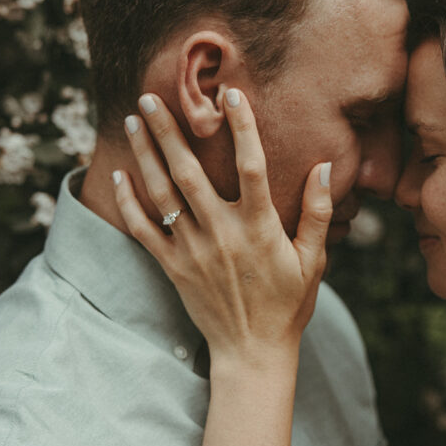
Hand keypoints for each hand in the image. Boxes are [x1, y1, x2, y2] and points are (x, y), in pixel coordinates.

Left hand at [112, 88, 332, 374]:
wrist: (252, 352)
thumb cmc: (288, 305)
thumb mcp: (313, 261)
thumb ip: (317, 213)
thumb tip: (325, 168)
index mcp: (259, 227)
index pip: (251, 166)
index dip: (242, 127)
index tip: (231, 94)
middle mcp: (222, 233)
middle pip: (189, 171)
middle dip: (168, 131)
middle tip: (151, 96)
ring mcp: (193, 250)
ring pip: (162, 193)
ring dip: (146, 154)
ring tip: (135, 120)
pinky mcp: (172, 267)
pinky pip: (143, 229)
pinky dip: (128, 201)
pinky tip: (119, 175)